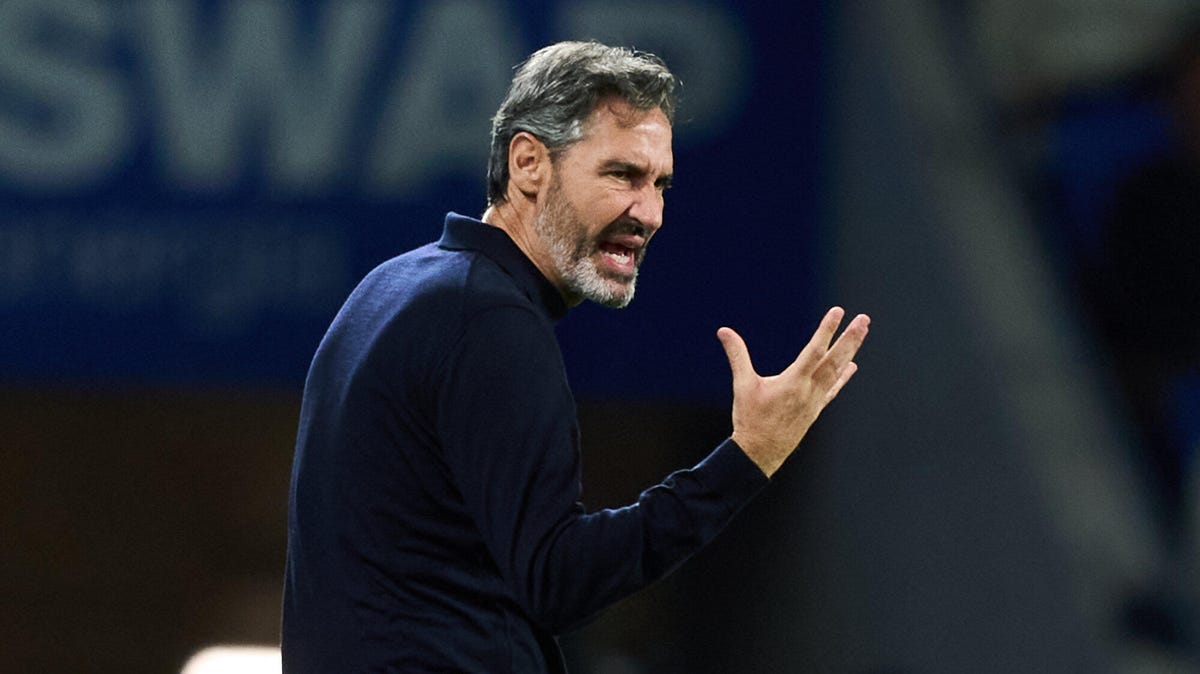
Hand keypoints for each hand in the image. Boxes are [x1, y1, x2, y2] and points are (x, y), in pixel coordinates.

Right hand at [717, 307, 869, 477]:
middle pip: (834, 360)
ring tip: (862, 333)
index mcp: (793, 382)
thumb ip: (737, 355)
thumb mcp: (742, 385)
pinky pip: (833, 389)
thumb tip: (723, 331)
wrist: (760, 454)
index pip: (814, 350)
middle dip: (850, 338)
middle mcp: (809, 390)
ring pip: (837, 371)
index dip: (827, 330)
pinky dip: (843, 376)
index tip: (838, 312)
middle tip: (864, 320)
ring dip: (850, 351)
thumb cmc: (750, 419)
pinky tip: (852, 365)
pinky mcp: (814, 409)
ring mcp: (815, 400)